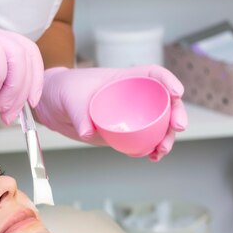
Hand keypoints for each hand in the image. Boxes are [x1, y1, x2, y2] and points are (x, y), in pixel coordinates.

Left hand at [34, 65, 187, 161]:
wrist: (53, 105)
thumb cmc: (65, 91)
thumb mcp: (71, 98)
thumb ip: (79, 114)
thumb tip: (88, 133)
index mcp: (124, 79)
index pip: (153, 75)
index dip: (168, 81)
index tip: (177, 93)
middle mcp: (132, 96)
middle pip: (163, 102)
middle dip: (176, 114)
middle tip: (178, 128)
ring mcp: (129, 116)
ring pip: (157, 125)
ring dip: (165, 138)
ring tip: (161, 151)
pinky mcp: (122, 132)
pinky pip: (142, 140)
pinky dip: (150, 149)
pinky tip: (152, 157)